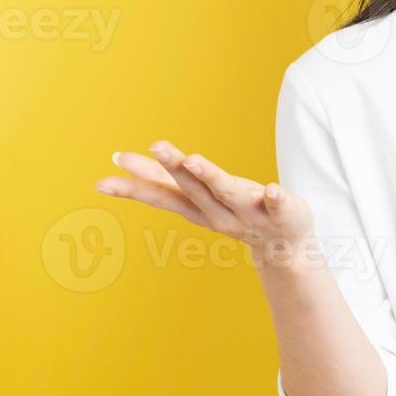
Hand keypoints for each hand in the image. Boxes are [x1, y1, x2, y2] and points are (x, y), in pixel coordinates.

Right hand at [94, 140, 314, 263]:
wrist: (284, 248)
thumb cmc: (233, 211)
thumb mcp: (196, 196)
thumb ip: (163, 178)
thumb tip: (117, 157)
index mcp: (197, 208)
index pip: (163, 195)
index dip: (137, 184)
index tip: (110, 170)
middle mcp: (219, 213)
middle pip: (194, 188)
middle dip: (174, 168)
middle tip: (157, 146)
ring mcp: (251, 214)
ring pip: (228, 192)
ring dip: (211, 176)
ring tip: (194, 159)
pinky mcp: (282, 212)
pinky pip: (277, 204)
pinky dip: (274, 198)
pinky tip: (272, 189)